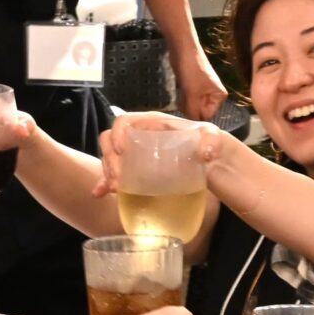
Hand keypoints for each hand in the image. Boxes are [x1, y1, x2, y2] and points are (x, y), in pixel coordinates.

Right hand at [90, 112, 233, 198]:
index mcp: (152, 123)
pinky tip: (100, 194)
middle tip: (118, 181)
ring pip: (110, 157)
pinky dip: (105, 183)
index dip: (118, 133)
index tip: (121, 150)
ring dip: (107, 173)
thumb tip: (205, 153)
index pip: (125, 121)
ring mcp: (135, 153)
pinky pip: (115, 174)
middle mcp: (139, 135)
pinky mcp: (136, 169)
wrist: (208, 160)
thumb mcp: (213, 137)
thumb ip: (211, 141)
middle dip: (109, 160)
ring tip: (115, 190)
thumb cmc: (207, 144)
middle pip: (111, 141)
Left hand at [173, 46, 229, 122]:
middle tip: (185, 97)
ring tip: (183, 91)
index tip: (188, 107)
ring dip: (185, 103)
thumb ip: (193, 112)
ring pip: (192, 107)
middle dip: (190, 108)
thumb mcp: (193, 94)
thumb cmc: (191, 70)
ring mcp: (203, 91)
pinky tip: (180, 90)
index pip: (208, 115)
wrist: (182, 50)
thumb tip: (193, 126)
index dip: (196, 114)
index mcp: (219, 97)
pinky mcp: (193, 88)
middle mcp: (214, 95)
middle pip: (199, 112)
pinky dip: (182, 97)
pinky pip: (187, 100)